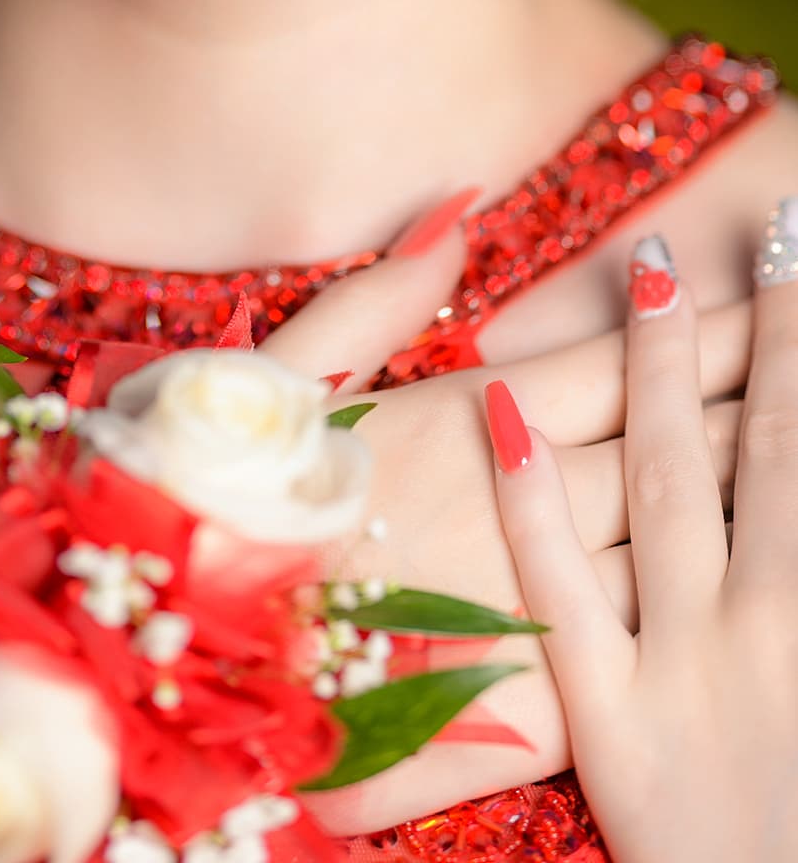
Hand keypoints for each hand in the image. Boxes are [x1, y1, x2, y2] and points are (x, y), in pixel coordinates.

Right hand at [256, 206, 755, 836]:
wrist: (181, 675)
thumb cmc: (213, 509)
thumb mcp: (281, 378)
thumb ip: (378, 298)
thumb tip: (460, 213)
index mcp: (455, 426)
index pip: (613, 366)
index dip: (699, 326)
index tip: (766, 280)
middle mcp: (514, 508)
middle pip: (673, 446)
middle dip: (764, 391)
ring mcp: (539, 608)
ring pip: (682, 536)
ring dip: (758, 475)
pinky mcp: (546, 706)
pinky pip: (658, 647)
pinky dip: (723, 602)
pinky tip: (776, 582)